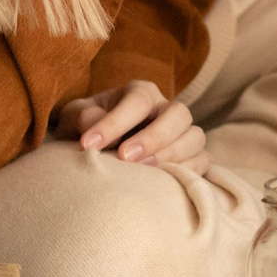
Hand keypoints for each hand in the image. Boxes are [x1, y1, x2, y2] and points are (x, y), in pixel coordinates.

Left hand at [52, 79, 209, 177]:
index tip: (89, 144)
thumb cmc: (87, 131)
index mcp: (141, 93)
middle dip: (153, 136)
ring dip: (170, 155)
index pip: (138, 100)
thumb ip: (82, 117)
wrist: (100, 154)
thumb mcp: (75, 119)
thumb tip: (93, 123)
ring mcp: (183, 134)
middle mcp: (166, 109)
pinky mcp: (192, 158)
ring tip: (142, 172)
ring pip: (194, 137)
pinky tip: (160, 183)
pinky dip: (185, 172)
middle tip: (124, 157)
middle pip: (178, 114)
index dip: (116, 122)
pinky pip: (201, 163)